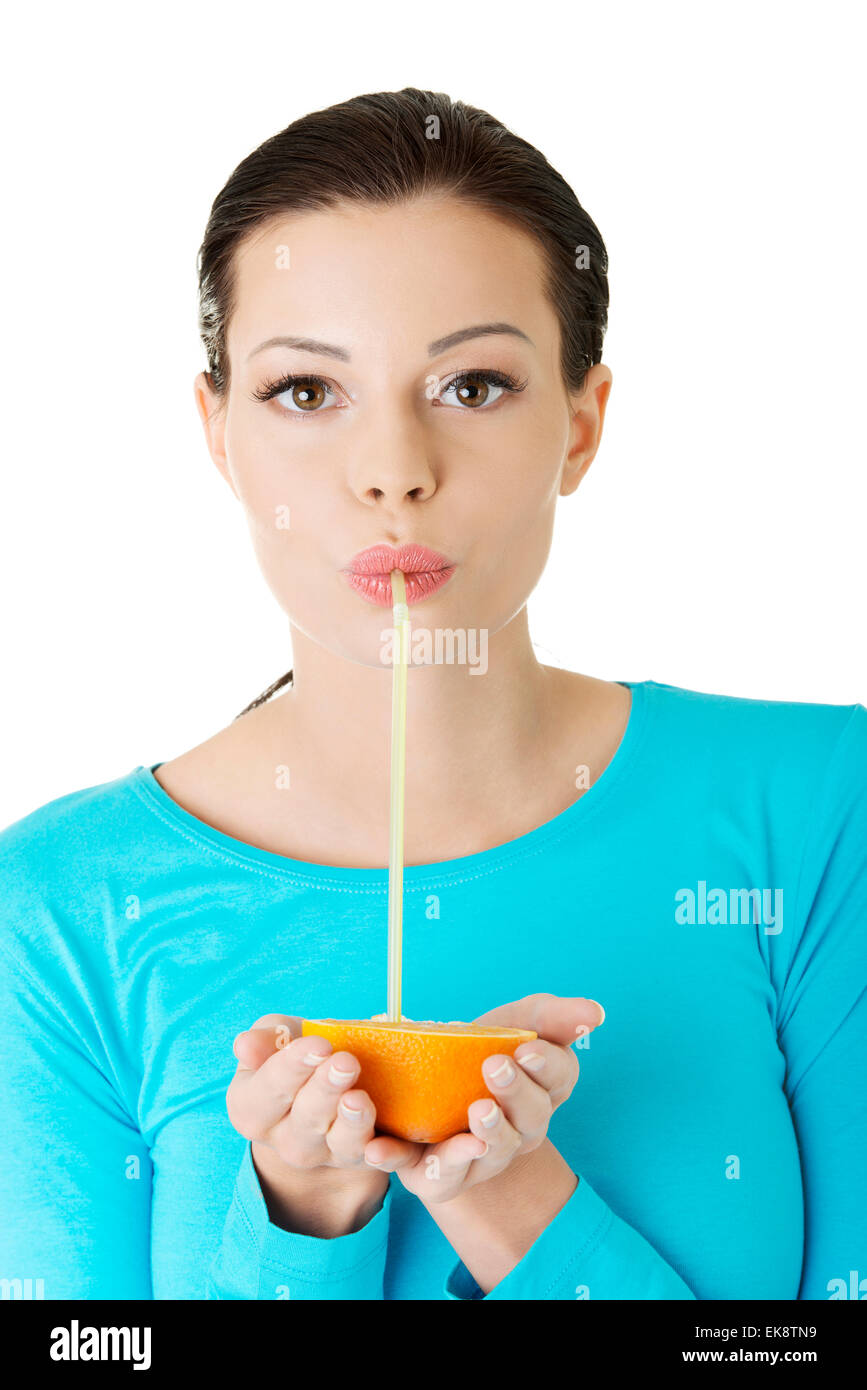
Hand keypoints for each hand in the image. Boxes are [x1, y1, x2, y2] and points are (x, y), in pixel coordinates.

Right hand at [228, 1013, 393, 1199]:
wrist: (322, 1081)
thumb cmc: (293, 1054)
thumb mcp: (275, 1038)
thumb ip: (263, 1039)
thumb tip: (245, 1045)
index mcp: (249, 1108)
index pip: (266, 1090)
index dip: (292, 1067)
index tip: (319, 1045)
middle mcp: (281, 1139)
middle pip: (303, 1120)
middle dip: (325, 1090)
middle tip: (346, 1062)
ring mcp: (320, 1153)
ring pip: (337, 1143)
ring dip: (350, 1122)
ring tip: (360, 1099)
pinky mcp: (355, 1158)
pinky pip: (370, 1160)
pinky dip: (382, 1156)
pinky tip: (383, 1146)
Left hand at [364, 993, 603, 1203]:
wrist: (426, 1088)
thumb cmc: (479, 1052)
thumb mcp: (514, 1022)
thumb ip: (551, 1016)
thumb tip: (594, 1011)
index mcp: (541, 1091)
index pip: (560, 1078)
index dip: (548, 1065)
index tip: (527, 1048)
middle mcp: (520, 1132)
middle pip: (531, 1120)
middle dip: (517, 1095)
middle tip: (495, 1067)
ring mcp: (482, 1158)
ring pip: (493, 1155)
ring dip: (488, 1136)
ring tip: (475, 1113)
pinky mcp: (441, 1176)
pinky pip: (436, 1179)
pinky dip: (419, 1166)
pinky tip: (391, 1149)